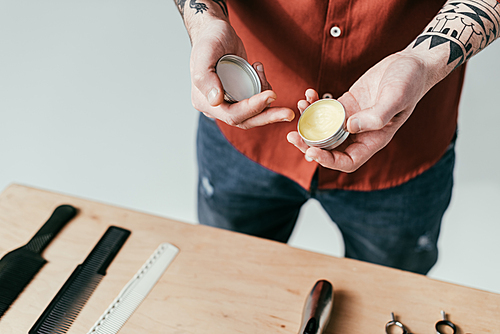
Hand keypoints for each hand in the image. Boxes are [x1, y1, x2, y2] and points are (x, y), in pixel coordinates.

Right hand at [189, 19, 293, 128]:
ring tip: (261, 73)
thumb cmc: (208, 39)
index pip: (232, 114)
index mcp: (204, 102)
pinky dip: (263, 89)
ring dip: (266, 98)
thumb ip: (205, 78)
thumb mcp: (204, 53)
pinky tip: (259, 71)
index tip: (270, 95)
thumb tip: (215, 100)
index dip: (252, 108)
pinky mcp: (238, 95)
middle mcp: (216, 107)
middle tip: (288, 114)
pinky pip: (254, 101)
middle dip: (268, 117)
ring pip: (253, 113)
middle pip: (245, 120)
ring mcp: (228, 101)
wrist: (213, 30)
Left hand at [287, 52, 435, 171]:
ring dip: (309, 121)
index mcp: (374, 140)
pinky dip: (315, 104)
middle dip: (308, 144)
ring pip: (324, 128)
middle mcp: (360, 133)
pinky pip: (326, 109)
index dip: (327, 160)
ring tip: (300, 106)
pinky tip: (309, 94)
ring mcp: (352, 118)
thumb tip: (350, 127)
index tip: (311, 151)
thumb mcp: (396, 98)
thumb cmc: (410, 82)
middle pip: (330, 148)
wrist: (412, 63)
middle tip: (291, 135)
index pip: (347, 161)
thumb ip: (376, 116)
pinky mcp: (347, 103)